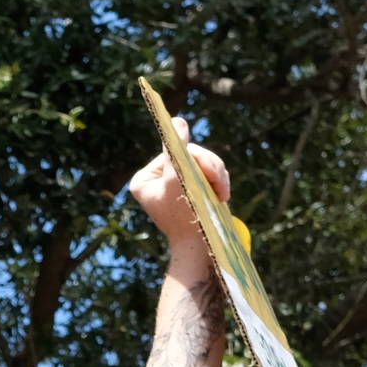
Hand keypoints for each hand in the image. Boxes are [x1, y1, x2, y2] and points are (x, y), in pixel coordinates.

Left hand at [128, 118, 229, 265]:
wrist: (201, 247)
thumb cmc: (185, 216)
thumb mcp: (177, 178)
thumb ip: (175, 149)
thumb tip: (177, 120)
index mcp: (144, 179)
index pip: (171, 152)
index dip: (191, 159)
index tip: (200, 172)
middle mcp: (157, 180)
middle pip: (189, 155)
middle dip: (208, 168)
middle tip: (219, 184)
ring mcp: (176, 185)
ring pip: (203, 162)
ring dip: (217, 175)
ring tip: (222, 194)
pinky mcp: (192, 190)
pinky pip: (210, 173)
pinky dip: (219, 182)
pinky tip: (222, 196)